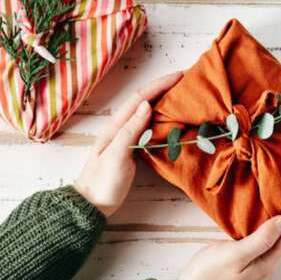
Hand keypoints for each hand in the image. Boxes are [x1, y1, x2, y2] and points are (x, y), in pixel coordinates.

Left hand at [74, 72, 182, 215]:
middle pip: (144, 102)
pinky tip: (173, 120)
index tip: (180, 75)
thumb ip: (129, 131)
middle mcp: (120, 128)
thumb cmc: (102, 182)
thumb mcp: (116, 156)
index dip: (159, 85)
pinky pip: (149, 128)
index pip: (139, 99)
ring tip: (185, 96)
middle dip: (164, 88)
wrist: (92, 203)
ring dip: (164, 102)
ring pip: (147, 114)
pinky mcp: (131, 150)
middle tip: (188, 81)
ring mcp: (125, 138)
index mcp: (115, 127)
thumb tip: (146, 105)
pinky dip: (162, 120)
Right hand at [174, 188, 280, 279]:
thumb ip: (260, 240)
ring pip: (276, 233)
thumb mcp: (235, 256)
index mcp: (267, 262)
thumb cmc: (210, 273)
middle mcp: (266, 261)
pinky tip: (264, 213)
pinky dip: (267, 221)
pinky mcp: (245, 253)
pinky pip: (263, 234)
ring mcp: (257, 258)